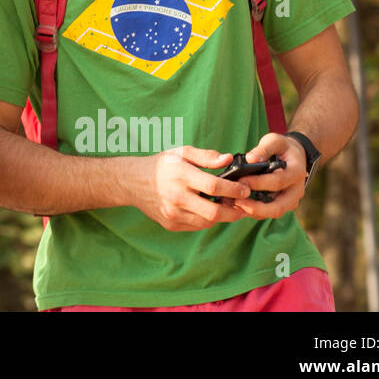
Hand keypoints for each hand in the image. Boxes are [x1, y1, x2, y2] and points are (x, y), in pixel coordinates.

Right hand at [132, 146, 250, 230]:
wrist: (133, 182)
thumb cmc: (161, 165)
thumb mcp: (181, 152)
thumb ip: (206, 156)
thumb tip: (228, 159)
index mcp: (180, 176)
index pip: (214, 186)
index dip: (234, 189)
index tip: (245, 189)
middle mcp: (176, 197)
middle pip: (214, 212)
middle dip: (234, 211)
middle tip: (244, 205)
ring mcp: (172, 213)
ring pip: (207, 221)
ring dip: (222, 216)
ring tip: (228, 206)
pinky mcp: (171, 224)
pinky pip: (196, 225)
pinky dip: (207, 219)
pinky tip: (209, 209)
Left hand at [233, 133, 308, 218]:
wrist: (295, 157)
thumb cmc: (282, 148)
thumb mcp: (275, 141)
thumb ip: (263, 149)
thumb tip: (250, 159)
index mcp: (296, 172)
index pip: (277, 182)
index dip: (258, 183)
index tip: (241, 180)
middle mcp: (296, 190)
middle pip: (278, 206)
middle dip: (257, 207)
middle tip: (236, 202)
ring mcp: (291, 200)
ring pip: (274, 213)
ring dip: (254, 211)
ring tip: (234, 204)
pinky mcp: (283, 205)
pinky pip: (269, 213)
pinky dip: (254, 211)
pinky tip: (238, 205)